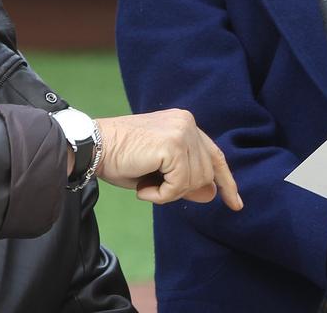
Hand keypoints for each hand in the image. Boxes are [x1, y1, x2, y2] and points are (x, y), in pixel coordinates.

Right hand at [95, 109, 241, 210]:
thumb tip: (212, 194)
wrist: (91, 147)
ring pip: (194, 181)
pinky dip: (161, 195)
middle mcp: (187, 123)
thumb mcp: (157, 173)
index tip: (235, 204)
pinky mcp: (173, 145)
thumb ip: (185, 179)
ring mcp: (182, 132)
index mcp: (184, 124)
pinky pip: (179, 185)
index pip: (215, 156)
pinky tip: (142, 188)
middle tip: (151, 187)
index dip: (226, 182)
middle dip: (182, 190)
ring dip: (168, 193)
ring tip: (144, 185)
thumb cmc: (118, 159)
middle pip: (206, 174)